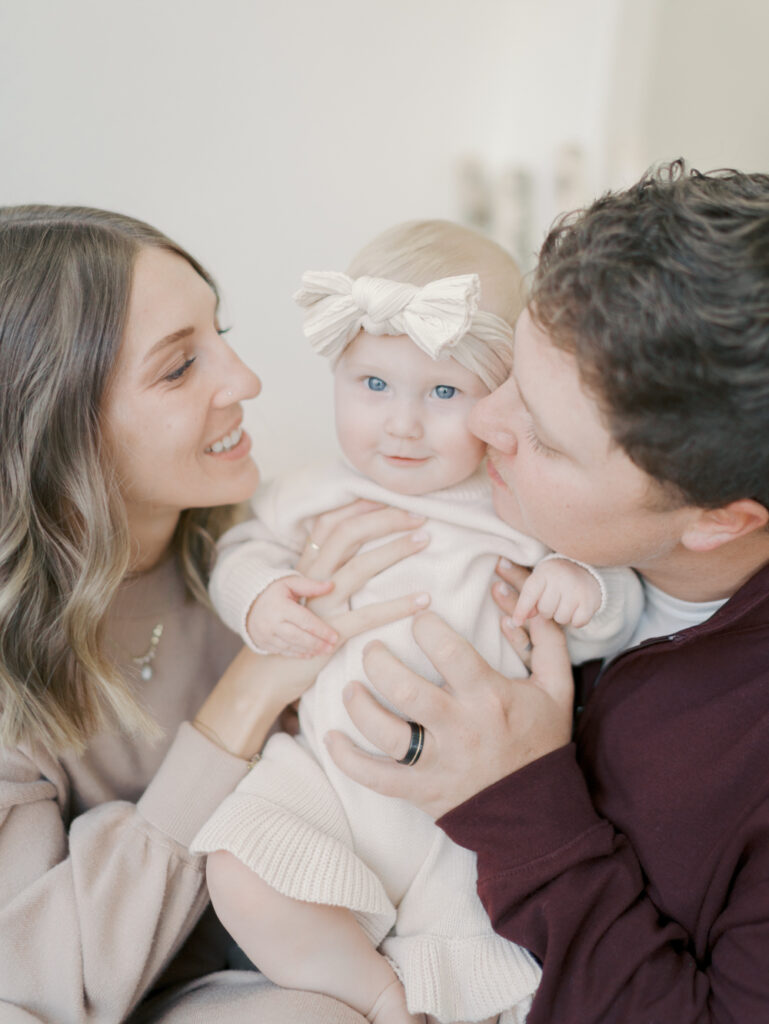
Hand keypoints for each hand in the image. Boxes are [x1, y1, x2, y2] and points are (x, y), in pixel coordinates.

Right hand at [195, 499, 430, 758]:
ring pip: (358, 567)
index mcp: (309, 565)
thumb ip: (333, 570)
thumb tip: (366, 548)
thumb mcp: (312, 594)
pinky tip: (423, 601)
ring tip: (424, 541)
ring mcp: (320, 605)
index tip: (393, 497)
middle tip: (420, 517)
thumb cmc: (300, 630)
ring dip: (394, 550)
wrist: (271, 673)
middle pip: (347, 535)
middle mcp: (312, 578)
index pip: (332, 522)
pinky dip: (399, 606)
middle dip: (385, 519)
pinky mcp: (330, 633)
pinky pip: (368, 615)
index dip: (360, 506)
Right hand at [246, 576, 337, 657]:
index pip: (304, 620)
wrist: (247, 602)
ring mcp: (265, 635)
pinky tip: (310, 654)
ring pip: (291, 646)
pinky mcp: (263, 643)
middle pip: (298, 637)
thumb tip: (331, 585)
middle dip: (317, 643)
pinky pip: (282, 651)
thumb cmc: (274, 591)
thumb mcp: (290, 583)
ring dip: (309, 650)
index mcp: (280, 606)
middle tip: (332, 647)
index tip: (335, 636)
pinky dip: (297, 654)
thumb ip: (311, 586)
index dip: (321, 630)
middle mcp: (271, 622)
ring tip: (325, 651)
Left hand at [324, 610, 573, 819]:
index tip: (419, 621)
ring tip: (352, 686)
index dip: (426, 627)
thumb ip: (544, 638)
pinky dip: (347, 758)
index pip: (448, 652)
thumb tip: (512, 602)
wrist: (536, 813)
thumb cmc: (540, 741)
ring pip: (384, 732)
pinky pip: (374, 777)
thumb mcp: (556, 686)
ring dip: (358, 705)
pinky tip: (332, 736)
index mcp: (489, 697)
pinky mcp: (420, 790)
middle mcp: (459, 729)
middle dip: (378, 662)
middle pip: (404, 690)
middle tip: (371, 650)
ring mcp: (436, 763)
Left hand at [510, 557, 601, 628]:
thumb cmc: (555, 580)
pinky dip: (576, 620)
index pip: (530, 593)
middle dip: (547, 611)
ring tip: (565, 603)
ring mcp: (577, 589)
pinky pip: (577, 622)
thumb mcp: (539, 582)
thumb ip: (528, 599)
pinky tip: (577, 609)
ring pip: (561, 618)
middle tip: (554, 601)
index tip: (516, 622)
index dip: (521, 609)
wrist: (585, 569)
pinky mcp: (591, 600)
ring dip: (562, 616)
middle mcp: (561, 578)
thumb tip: (518, 621)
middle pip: (545, 610)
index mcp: (544, 572)